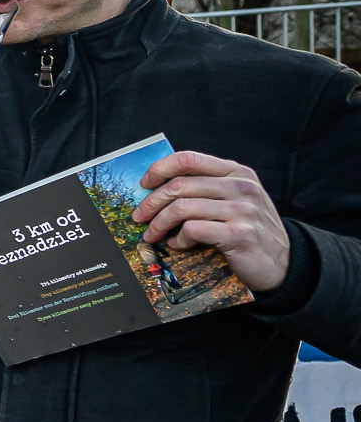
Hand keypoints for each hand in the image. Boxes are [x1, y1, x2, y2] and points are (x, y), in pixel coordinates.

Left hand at [133, 151, 290, 291]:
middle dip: (151, 203)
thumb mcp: (235, 199)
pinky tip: (178, 245)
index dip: (159, 169)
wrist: (282, 262)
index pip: (189, 158)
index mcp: (238, 173)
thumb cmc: (248, 228)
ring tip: (153, 234)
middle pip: (179, 185)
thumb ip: (206, 188)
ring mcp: (243, 210)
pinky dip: (178, 239)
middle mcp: (242, 187)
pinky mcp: (239, 234)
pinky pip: (192, 230)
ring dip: (159, 224)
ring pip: (181, 208)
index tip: (144, 184)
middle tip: (139, 217)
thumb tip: (158, 186)